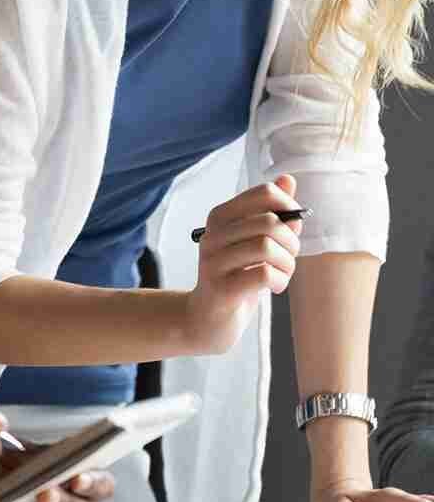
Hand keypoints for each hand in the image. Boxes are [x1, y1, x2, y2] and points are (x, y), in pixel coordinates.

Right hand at [184, 174, 301, 354]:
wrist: (208, 320)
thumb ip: (272, 213)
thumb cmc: (236, 277)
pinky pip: (263, 274)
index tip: (292, 228)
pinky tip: (275, 287)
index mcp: (220, 217)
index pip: (263, 193)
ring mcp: (214, 261)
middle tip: (289, 258)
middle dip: (291, 241)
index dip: (289, 207)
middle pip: (269, 221)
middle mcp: (213, 234)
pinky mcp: (221, 288)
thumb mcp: (254, 242)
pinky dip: (280, 280)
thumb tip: (288, 181)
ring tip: (283, 273)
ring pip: (267, 247)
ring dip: (287, 263)